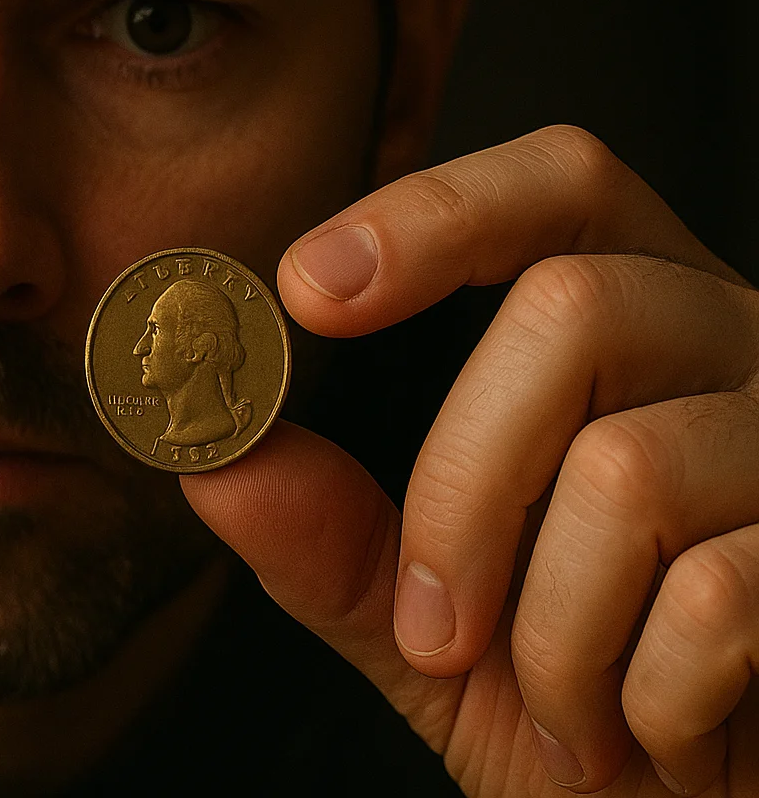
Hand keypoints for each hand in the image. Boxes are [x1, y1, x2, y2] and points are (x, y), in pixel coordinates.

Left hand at [185, 125, 758, 795]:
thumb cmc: (583, 709)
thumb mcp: (433, 629)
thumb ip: (336, 545)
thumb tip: (216, 465)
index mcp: (632, 327)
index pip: (555, 186)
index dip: (432, 214)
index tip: (307, 289)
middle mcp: (732, 348)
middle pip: (573, 309)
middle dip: (462, 490)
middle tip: (437, 630)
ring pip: (629, 467)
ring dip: (551, 633)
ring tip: (563, 707)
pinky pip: (717, 595)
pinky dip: (644, 700)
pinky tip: (652, 736)